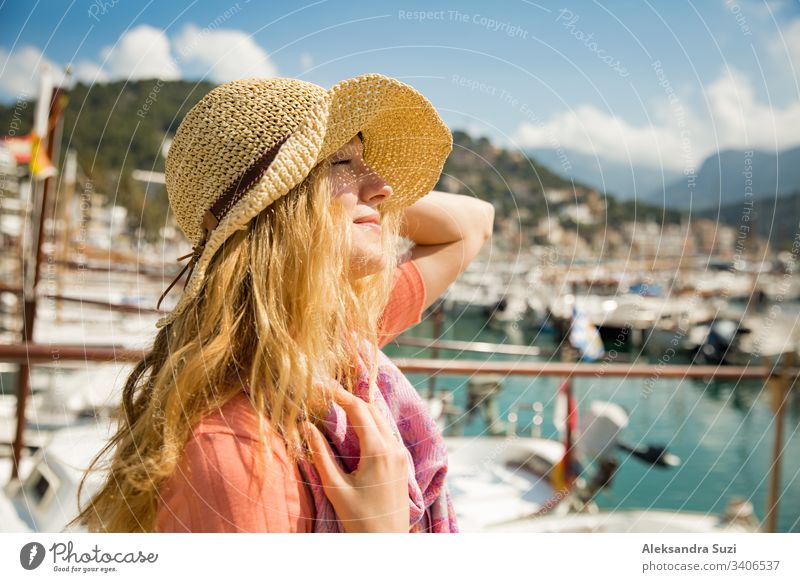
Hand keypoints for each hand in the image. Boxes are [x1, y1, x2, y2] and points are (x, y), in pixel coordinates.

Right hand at [302, 384, 409, 532]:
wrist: (386, 542)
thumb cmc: (359, 519)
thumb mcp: (336, 488)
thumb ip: (321, 455)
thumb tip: (307, 425)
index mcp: (379, 451)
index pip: (359, 410)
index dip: (339, 394)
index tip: (320, 386)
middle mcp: (394, 447)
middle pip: (371, 409)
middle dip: (349, 398)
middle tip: (326, 393)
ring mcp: (401, 454)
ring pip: (380, 419)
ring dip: (360, 409)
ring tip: (336, 405)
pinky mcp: (401, 461)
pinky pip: (386, 432)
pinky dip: (369, 422)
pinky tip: (354, 426)